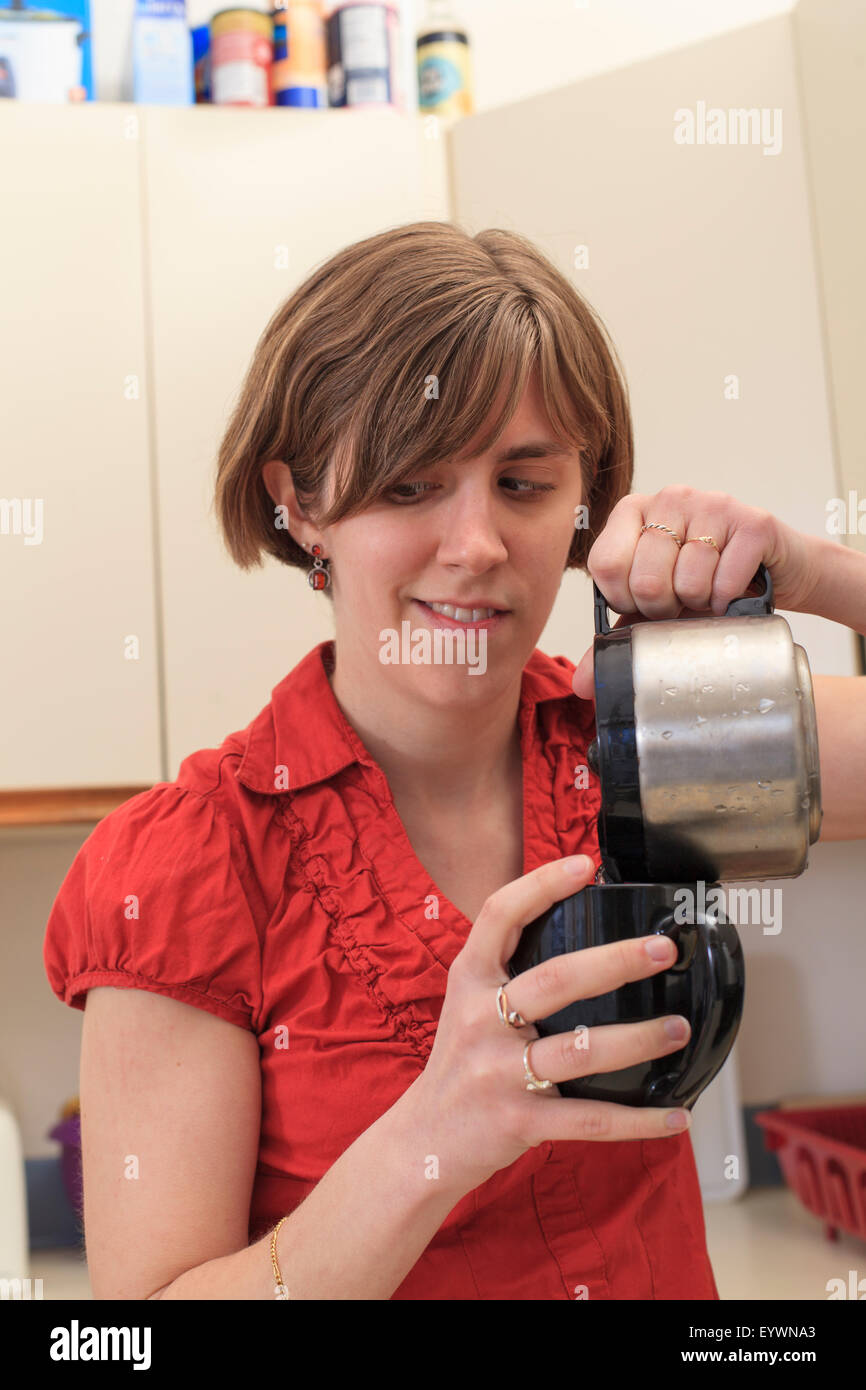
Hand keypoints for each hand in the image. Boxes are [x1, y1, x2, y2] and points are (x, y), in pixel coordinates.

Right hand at [408, 855, 691, 1194]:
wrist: (422, 1140)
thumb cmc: (459, 1063)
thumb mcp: (466, 1004)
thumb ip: (507, 970)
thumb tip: (582, 932)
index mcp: (468, 980)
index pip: (499, 915)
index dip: (541, 884)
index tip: (584, 865)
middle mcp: (479, 1020)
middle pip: (554, 979)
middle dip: (615, 961)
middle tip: (662, 949)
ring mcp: (498, 1073)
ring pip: (580, 1049)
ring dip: (638, 1039)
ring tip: (678, 1029)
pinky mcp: (519, 1121)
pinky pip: (589, 1120)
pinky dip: (638, 1120)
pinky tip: (675, 1114)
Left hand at [572, 486, 820, 699]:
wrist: (777, 574)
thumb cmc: (710, 584)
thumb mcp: (657, 610)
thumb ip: (618, 638)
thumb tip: (581, 684)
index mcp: (634, 511)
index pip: (605, 564)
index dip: (625, 600)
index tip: (644, 605)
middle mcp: (670, 499)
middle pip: (646, 578)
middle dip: (665, 609)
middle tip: (682, 604)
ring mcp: (712, 504)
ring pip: (688, 580)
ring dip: (700, 604)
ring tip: (709, 594)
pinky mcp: (753, 522)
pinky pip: (727, 580)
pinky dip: (729, 600)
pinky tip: (732, 592)